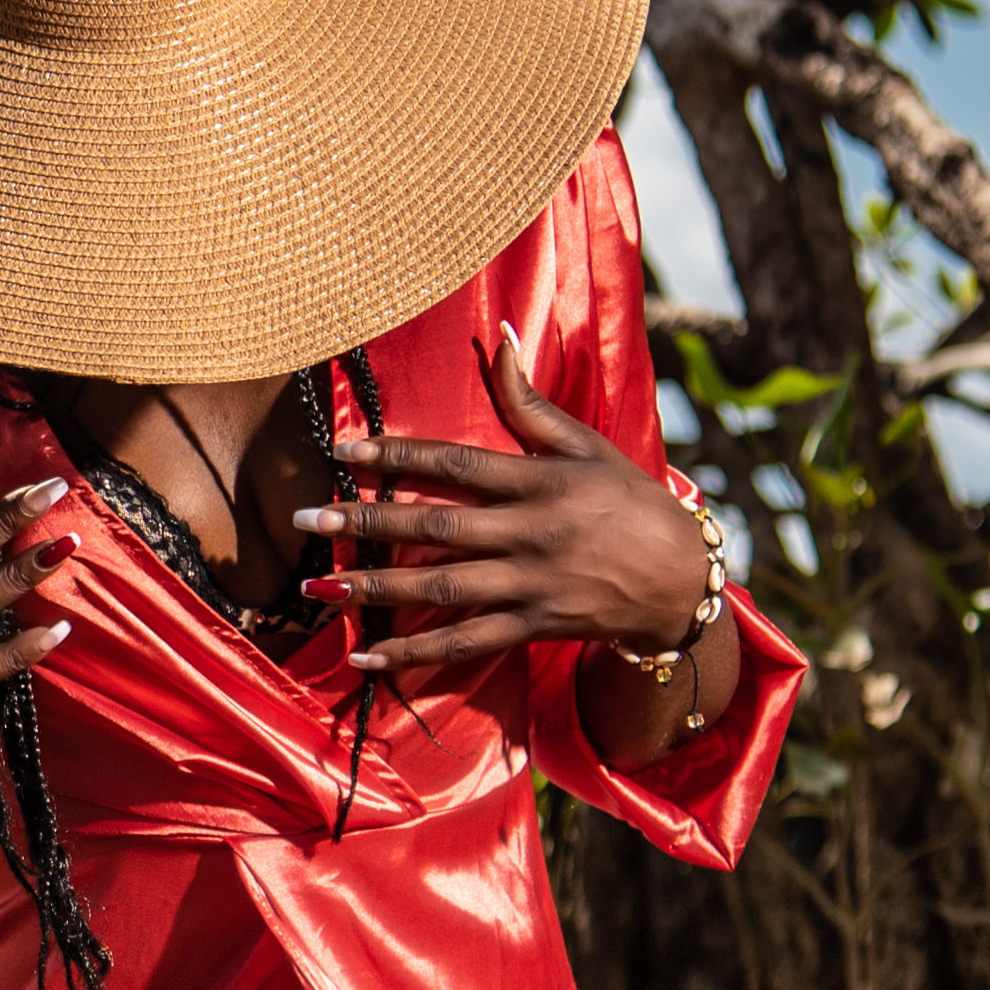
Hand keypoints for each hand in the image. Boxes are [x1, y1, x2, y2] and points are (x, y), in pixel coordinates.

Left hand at [295, 330, 713, 674]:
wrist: (683, 579)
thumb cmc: (630, 501)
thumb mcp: (587, 444)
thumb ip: (532, 401)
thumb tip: (502, 334)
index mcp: (539, 481)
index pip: (456, 463)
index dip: (398, 453)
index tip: (343, 448)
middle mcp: (530, 534)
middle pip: (436, 527)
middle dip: (367, 521)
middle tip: (305, 516)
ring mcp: (530, 585)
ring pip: (441, 589)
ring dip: (376, 590)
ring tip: (318, 586)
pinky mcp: (533, 627)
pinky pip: (465, 643)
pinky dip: (414, 653)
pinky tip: (365, 656)